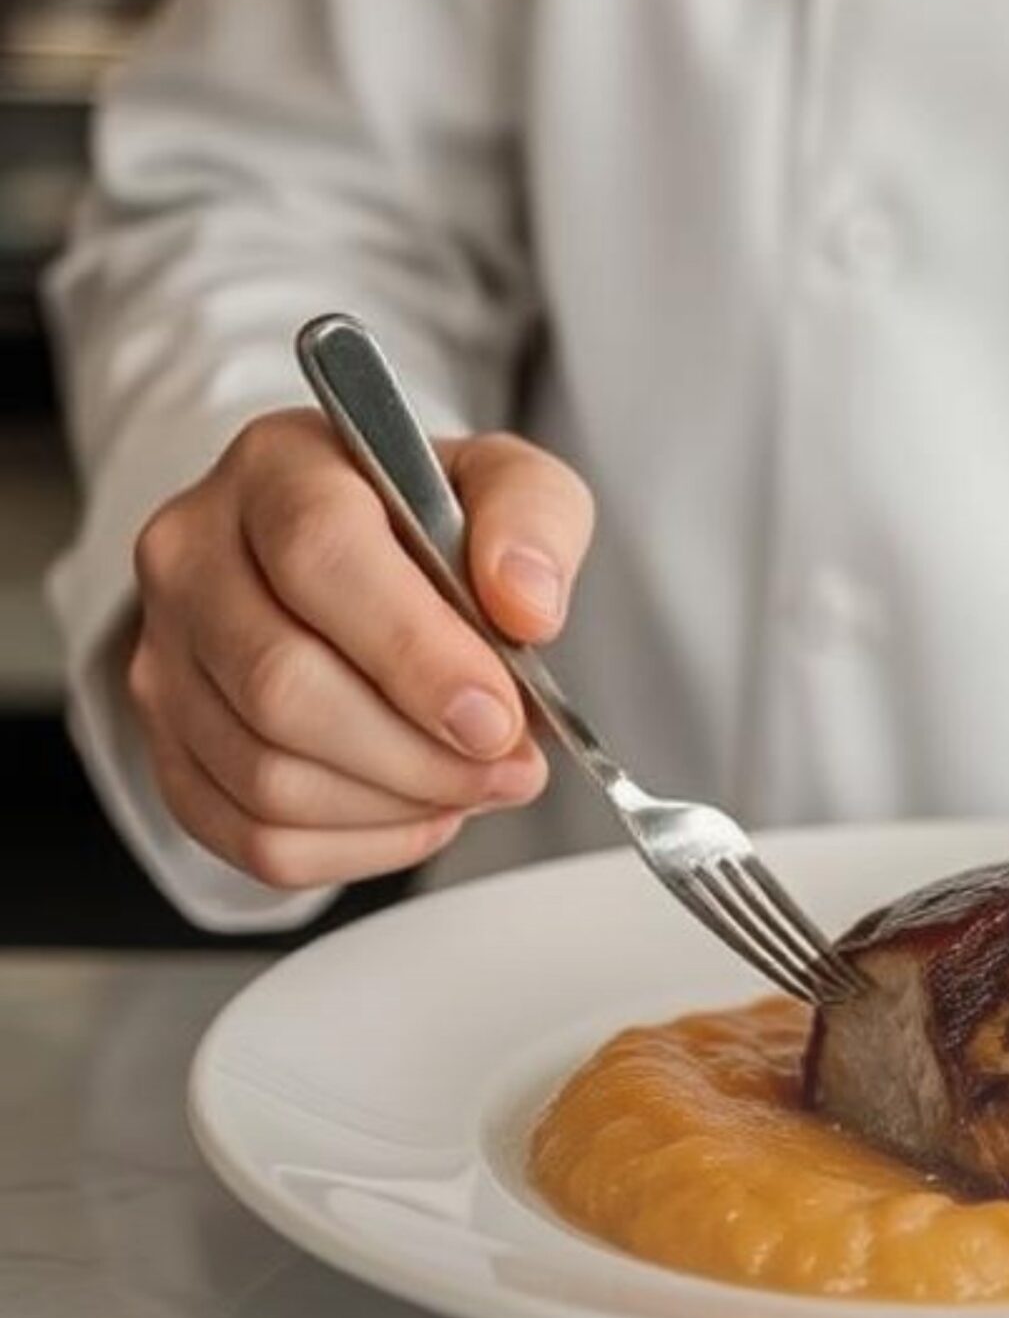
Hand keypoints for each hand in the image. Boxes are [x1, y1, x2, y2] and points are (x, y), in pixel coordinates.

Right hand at [126, 408, 593, 889]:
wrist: (357, 558)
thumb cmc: (426, 523)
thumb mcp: (506, 484)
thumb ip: (533, 521)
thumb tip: (527, 605)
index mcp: (277, 470)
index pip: (320, 556)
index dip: (415, 654)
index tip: (497, 717)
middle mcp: (194, 558)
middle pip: (281, 686)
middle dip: (419, 754)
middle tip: (508, 765)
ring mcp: (165, 659)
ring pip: (267, 778)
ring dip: (398, 804)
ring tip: (471, 782)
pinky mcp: (169, 747)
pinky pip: (254, 838)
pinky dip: (358, 846)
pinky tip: (417, 811)